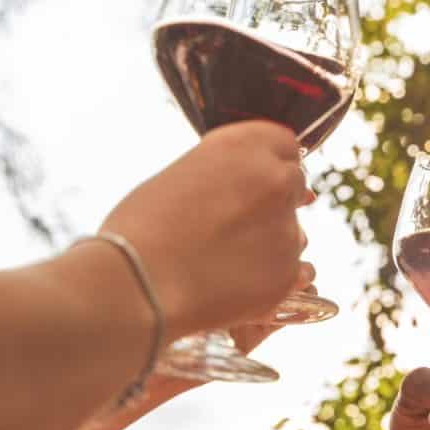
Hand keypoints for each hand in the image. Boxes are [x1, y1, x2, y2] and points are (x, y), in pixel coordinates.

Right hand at [101, 121, 313, 338]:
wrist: (135, 286)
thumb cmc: (142, 231)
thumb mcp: (184, 175)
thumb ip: (227, 172)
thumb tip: (255, 186)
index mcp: (245, 144)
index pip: (284, 144)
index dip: (269, 164)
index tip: (253, 182)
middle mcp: (275, 178)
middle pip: (293, 184)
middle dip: (273, 202)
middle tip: (236, 224)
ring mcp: (287, 225)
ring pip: (294, 230)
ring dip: (272, 240)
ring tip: (225, 259)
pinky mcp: (289, 270)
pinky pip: (295, 270)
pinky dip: (271, 276)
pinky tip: (235, 282)